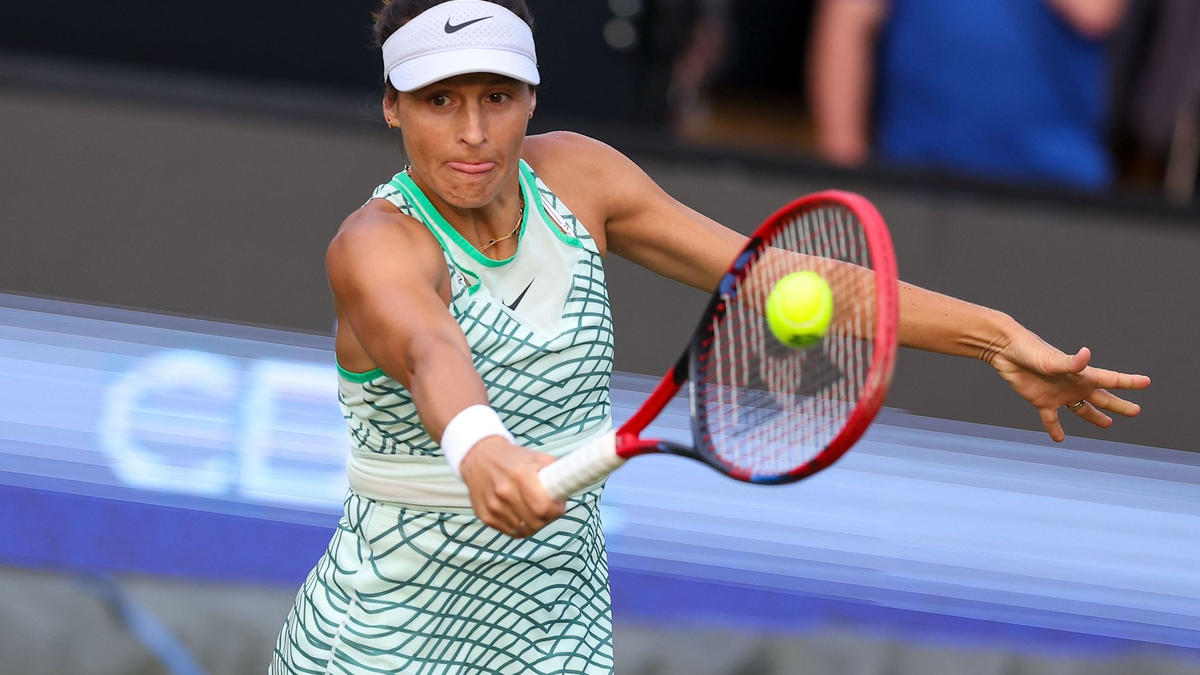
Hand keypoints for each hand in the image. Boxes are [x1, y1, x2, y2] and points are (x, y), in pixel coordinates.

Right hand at [459, 437, 565, 536]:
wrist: (479, 457)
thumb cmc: (512, 458)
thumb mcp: (536, 457)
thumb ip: (555, 471)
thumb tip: (569, 487)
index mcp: (520, 475)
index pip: (544, 507)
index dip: (556, 510)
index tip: (558, 506)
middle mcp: (505, 492)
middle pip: (535, 522)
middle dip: (547, 518)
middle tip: (549, 510)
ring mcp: (493, 506)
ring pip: (524, 530)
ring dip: (534, 524)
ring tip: (534, 511)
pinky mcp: (485, 516)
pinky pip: (510, 532)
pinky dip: (519, 528)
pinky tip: (521, 515)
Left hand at [988, 328, 1150, 441]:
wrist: (1006, 352)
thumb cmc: (1031, 350)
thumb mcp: (1052, 359)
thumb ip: (1071, 362)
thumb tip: (1087, 354)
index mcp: (1081, 375)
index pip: (1111, 380)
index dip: (1129, 382)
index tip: (1146, 382)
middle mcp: (1074, 385)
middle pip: (1102, 398)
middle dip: (1119, 405)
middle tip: (1136, 411)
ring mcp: (1059, 395)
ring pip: (1082, 410)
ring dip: (1094, 417)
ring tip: (1107, 424)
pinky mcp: (1041, 402)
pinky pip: (1051, 419)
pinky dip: (1055, 429)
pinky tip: (1059, 439)